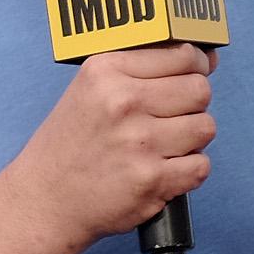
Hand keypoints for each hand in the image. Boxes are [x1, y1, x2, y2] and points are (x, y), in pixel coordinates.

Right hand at [12, 42, 214, 248]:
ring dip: (191, 140)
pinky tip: (160, 171)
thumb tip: (208, 58)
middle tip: (168, 118)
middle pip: (200, 90)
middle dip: (192, 105)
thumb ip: (142, 69)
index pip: (183, 54)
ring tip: (161, 146)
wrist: (45, 199)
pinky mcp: (151, 179)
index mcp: (105, 72)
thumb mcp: (89, 89)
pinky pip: (201, 165)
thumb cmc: (72, 144)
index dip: (195, 66)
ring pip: (205, 127)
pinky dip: (187, 171)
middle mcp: (121, 102)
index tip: (191, 76)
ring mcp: (138, 142)